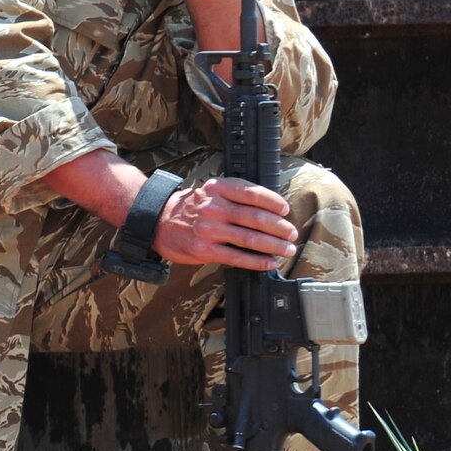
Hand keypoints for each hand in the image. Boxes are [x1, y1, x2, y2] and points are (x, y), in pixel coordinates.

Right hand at [152, 176, 299, 270]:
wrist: (159, 221)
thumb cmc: (191, 207)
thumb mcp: (211, 190)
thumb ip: (237, 196)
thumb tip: (271, 210)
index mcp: (218, 187)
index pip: (254, 194)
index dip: (275, 203)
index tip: (285, 211)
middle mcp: (213, 207)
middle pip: (257, 218)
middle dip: (280, 228)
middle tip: (291, 234)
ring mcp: (208, 229)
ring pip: (250, 239)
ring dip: (274, 246)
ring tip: (287, 249)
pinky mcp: (204, 249)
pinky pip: (237, 257)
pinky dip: (257, 261)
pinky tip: (269, 262)